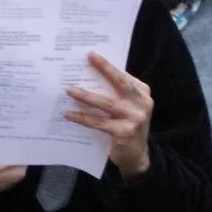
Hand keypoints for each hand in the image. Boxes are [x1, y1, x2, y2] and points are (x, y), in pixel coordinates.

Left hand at [64, 52, 152, 181]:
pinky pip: (100, 122)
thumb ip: (115, 94)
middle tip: (86, 59)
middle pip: (120, 83)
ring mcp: (136, 117)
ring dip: (86, 96)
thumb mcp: (126, 108)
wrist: (136, 156)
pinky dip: (83, 118)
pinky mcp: (125, 132)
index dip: (107, 65)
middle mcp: (142, 103)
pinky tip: (68, 114)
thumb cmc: (126, 126)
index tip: (90, 54)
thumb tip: (87, 78)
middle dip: (104, 69)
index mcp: (142, 93)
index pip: (123, 76)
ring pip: (107, 103)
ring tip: (68, 90)